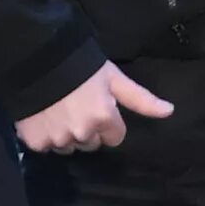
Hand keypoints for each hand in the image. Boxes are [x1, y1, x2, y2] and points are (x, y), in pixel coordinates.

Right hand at [16, 62, 174, 153]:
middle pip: (92, 143)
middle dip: (88, 128)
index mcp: (104, 118)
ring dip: (67, 134)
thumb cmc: (80, 65)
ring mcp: (57, 139)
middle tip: (77, 105)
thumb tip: (170, 111)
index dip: (109, 121)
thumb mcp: (113, 78)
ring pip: (69, 147)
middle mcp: (82, 133)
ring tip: (59, 109)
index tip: (98, 105)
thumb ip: (141, 99)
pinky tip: (43, 116)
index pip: (115, 137)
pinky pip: (46, 146)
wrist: (35, 58)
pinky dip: (45, 135)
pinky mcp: (35, 141)